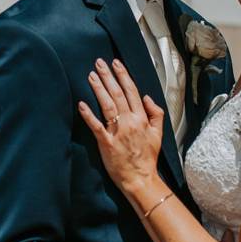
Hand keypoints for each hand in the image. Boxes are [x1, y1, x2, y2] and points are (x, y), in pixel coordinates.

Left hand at [77, 58, 164, 196]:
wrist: (141, 179)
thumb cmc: (147, 158)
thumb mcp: (159, 134)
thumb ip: (156, 114)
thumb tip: (147, 98)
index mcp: (142, 119)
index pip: (131, 91)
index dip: (123, 76)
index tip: (116, 64)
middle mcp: (130, 122)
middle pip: (117, 94)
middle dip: (108, 76)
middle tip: (99, 63)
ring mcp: (117, 132)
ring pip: (107, 105)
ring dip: (99, 89)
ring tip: (91, 76)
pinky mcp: (106, 143)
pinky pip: (96, 126)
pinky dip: (89, 115)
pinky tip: (81, 104)